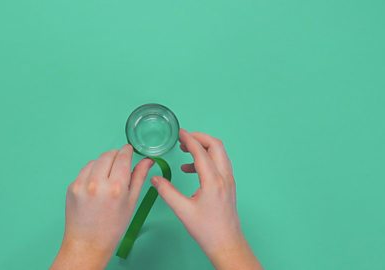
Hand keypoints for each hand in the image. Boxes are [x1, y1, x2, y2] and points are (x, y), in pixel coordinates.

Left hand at [51, 144, 153, 269]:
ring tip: (108, 176)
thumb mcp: (131, 203)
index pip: (122, 157)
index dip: (127, 151)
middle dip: (115, 155)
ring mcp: (81, 184)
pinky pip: (84, 171)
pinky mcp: (71, 187)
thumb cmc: (113, 228)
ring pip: (95, 161)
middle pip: (107, 155)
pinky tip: (97, 184)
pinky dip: (92, 172)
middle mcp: (97, 183)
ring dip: (103, 163)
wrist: (87, 244)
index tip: (129, 150)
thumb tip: (147, 160)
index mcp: (115, 187)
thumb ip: (138, 177)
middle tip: (120, 163)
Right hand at [151, 129, 260, 269]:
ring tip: (185, 152)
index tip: (179, 133)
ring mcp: (229, 180)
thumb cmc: (206, 230)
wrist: (227, 243)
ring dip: (204, 147)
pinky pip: (220, 163)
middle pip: (216, 145)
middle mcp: (224, 177)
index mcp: (213, 181)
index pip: (201, 151)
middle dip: (200, 138)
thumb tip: (155, 178)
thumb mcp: (183, 211)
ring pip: (220, 153)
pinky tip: (191, 169)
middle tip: (183, 139)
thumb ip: (167, 192)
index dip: (189, 139)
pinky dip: (207, 159)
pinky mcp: (229, 185)